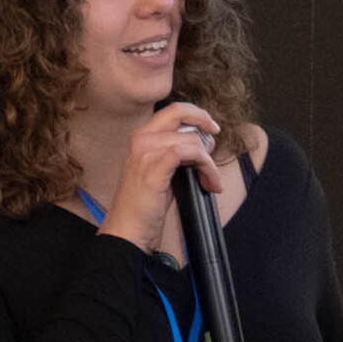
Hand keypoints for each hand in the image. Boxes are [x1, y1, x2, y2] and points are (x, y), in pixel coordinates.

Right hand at [101, 101, 222, 251]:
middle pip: (180, 113)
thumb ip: (178, 153)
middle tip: (215, 145)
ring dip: (209, 162)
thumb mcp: (161, 171)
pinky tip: (210, 183)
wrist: (127, 231)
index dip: (197, 115)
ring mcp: (145, 153)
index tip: (212, 129)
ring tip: (211, 181)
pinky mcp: (154, 169)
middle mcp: (141, 139)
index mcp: (141, 137)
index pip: (173, 111)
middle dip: (205, 124)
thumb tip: (204, 141)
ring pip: (191, 140)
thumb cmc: (144, 206)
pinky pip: (190, 153)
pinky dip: (206, 167)